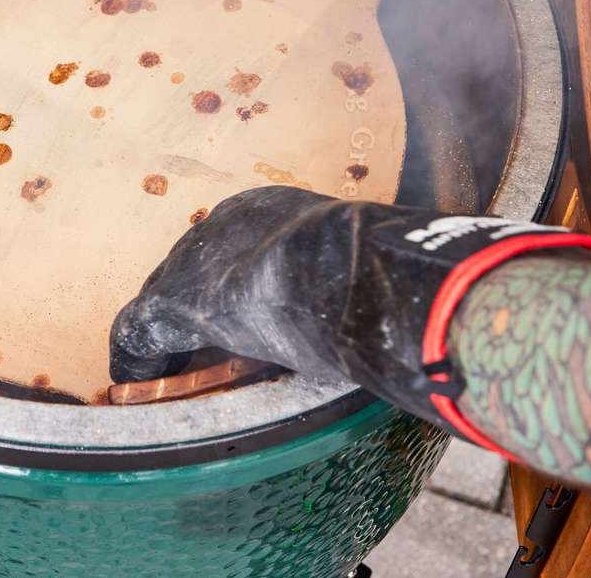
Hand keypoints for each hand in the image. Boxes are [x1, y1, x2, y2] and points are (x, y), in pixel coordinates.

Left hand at [110, 186, 590, 434]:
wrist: (359, 274)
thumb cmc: (389, 272)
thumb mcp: (386, 269)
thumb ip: (389, 281)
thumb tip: (455, 299)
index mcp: (277, 207)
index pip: (243, 250)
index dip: (240, 292)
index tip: (245, 327)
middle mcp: (227, 221)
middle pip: (196, 272)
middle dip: (198, 319)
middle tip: (204, 362)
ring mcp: (196, 258)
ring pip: (166, 302)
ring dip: (171, 344)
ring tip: (176, 380)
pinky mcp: (175, 301)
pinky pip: (138, 334)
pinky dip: (137, 362)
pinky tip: (135, 384)